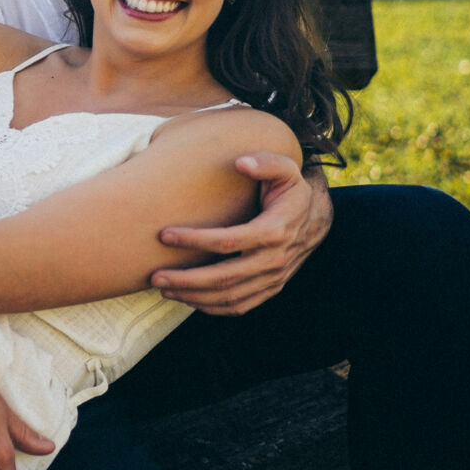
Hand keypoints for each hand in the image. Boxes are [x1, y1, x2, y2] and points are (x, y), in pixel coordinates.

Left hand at [151, 153, 330, 315]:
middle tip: (154, 277)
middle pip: (225, 277)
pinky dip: (212, 307)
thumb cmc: (291, 190)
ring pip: (230, 297)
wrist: (315, 218)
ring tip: (163, 289)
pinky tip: (186, 299)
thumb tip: (241, 162)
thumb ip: (265, 162)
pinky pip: (240, 306)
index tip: (164, 235)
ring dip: (194, 297)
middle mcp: (275, 259)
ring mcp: (274, 278)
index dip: (195, 240)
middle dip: (187, 279)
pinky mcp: (271, 288)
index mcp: (276, 230)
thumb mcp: (285, 169)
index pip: (229, 241)